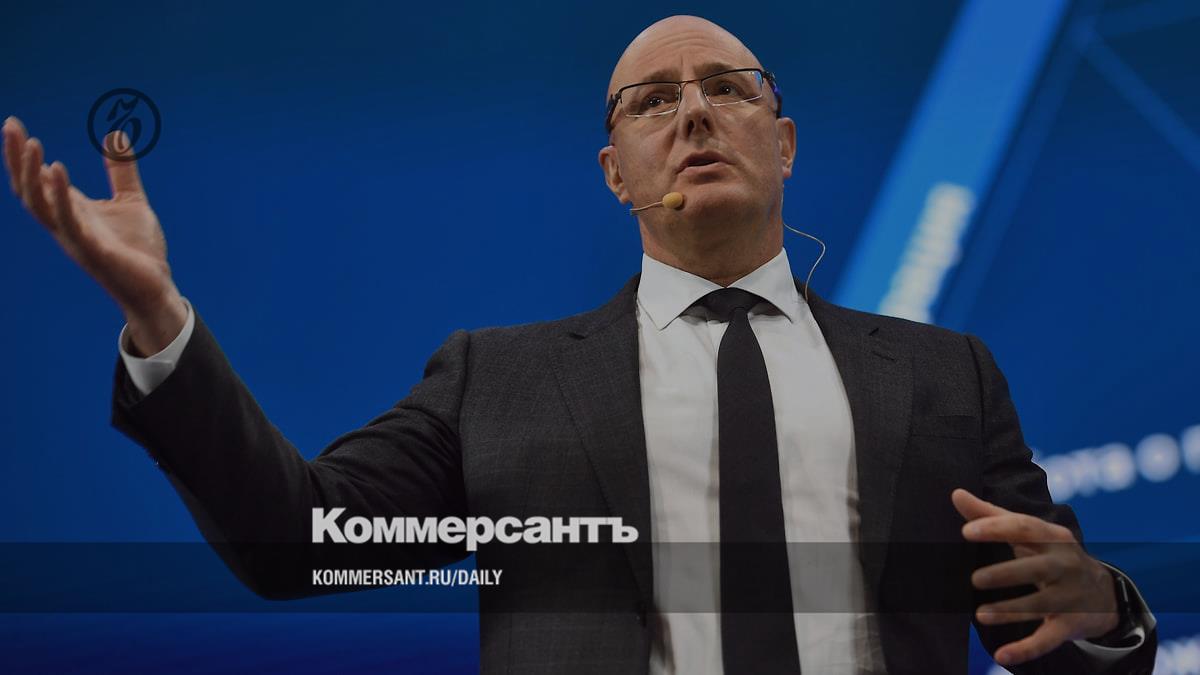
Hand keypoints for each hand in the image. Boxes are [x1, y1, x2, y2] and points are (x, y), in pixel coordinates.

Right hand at [4, 115, 185, 353]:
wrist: (155, 287)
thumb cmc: (139, 249)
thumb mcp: (130, 200)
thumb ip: (121, 171)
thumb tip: (116, 134)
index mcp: (72, 211)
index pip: (37, 179)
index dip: (23, 154)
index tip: (13, 123)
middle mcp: (65, 224)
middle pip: (28, 189)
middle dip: (16, 158)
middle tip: (10, 126)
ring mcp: (75, 237)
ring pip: (39, 204)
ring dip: (31, 174)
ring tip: (32, 143)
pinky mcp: (92, 250)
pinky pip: (68, 221)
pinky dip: (60, 196)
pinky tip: (57, 170)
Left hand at [952, 488, 1118, 666]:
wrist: (1104, 591)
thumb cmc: (1052, 554)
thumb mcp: (1030, 533)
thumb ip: (992, 515)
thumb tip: (956, 494)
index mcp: (1052, 537)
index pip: (1025, 528)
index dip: (997, 528)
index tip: (967, 531)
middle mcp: (1064, 564)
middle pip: (1036, 567)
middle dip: (1007, 573)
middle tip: (975, 579)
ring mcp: (1069, 596)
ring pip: (1040, 604)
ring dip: (1010, 611)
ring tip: (981, 615)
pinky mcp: (1070, 624)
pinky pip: (1048, 638)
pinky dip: (1026, 649)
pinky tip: (1002, 656)